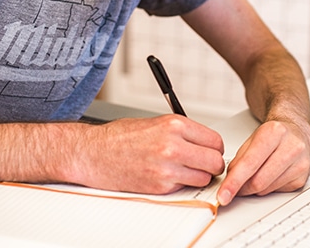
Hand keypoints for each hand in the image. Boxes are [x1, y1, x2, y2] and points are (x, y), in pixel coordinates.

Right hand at [71, 115, 224, 193]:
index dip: (213, 148)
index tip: (208, 151)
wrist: (94, 153)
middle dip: (211, 165)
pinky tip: (168, 175)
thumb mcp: (154, 122)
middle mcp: (173, 145)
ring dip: (198, 177)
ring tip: (183, 170)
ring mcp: (167, 168)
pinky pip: (185, 188)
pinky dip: (181, 184)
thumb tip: (201, 142)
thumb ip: (180, 131)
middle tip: (202, 164)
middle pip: (215, 161)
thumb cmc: (119, 137)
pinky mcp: (160, 186)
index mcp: (173, 125)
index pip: (214, 140)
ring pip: (204, 178)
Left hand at [216, 118, 309, 205]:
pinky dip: (265, 189)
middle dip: (241, 188)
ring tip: (250, 177)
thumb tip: (229, 182)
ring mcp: (300, 164)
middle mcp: (291, 147)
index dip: (234, 182)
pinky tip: (266, 176)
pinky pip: (276, 192)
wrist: (296, 131)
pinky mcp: (302, 178)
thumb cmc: (272, 135)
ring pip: (266, 189)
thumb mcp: (252, 139)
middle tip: (231, 189)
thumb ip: (239, 159)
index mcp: (274, 132)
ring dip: (252, 189)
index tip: (223, 195)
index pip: (250, 163)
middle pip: (259, 181)